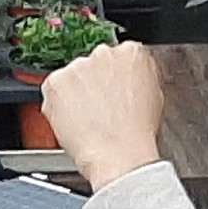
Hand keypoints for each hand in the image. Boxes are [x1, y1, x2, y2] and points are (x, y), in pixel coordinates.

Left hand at [40, 43, 165, 187]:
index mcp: (132, 53)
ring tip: (87, 119)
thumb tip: (128, 78)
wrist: (118, 155)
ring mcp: (77, 67)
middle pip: (93, 64)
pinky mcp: (55, 82)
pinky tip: (73, 120)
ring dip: (75, 93)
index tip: (112, 90)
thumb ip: (138, 77)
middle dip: (93, 83)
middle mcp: (103, 53)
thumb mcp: (154, 96)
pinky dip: (58, 104)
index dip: (114, 77)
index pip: (118, 56)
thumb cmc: (136, 133)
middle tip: (100, 108)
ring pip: (72, 77)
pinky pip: (53, 90)